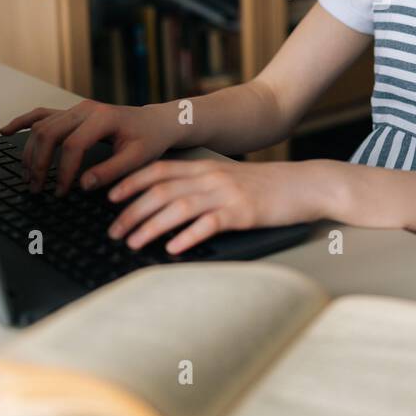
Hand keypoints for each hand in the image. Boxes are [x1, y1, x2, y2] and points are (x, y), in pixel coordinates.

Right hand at [0, 100, 180, 195]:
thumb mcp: (138, 158)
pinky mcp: (71, 112)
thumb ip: (111, 171)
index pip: (72, 145)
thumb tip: (83, 185)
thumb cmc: (149, 140)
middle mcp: (85, 109)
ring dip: (30, 152)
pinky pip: (41, 114)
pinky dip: (22, 122)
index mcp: (102, 117)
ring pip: (41, 127)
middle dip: (39, 163)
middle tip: (37, 188)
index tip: (60, 192)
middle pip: (49, 133)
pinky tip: (5, 132)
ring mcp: (75, 108)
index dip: (63, 171)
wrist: (155, 122)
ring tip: (29, 178)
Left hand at [105, 158, 325, 254]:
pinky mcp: (243, 212)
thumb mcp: (231, 178)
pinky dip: (187, 236)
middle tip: (114, 231)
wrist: (306, 185)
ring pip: (178, 207)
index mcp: (206, 166)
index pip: (159, 169)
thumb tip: (171, 202)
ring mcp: (227, 194)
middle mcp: (212, 176)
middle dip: (132, 211)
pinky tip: (173, 248)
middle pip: (161, 190)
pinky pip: (209, 224)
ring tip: (133, 242)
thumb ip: (202, 185)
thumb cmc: (268, 186)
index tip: (109, 197)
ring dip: (151, 226)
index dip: (131, 182)